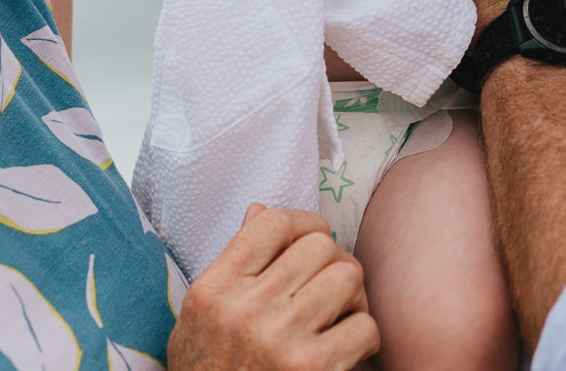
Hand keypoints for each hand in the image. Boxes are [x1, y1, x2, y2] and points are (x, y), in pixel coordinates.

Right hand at [168, 205, 378, 370]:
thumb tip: (262, 211)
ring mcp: (280, 340)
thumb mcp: (201, 316)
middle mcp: (245, 310)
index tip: (312, 240)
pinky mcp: (312, 370)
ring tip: (341, 313)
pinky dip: (364, 335)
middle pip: (318, 246)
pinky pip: (364, 326)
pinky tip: (347, 347)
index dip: (304, 223)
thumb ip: (233, 264)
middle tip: (331, 283)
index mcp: (215, 289)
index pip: (272, 223)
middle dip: (334, 260)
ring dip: (353, 295)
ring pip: (347, 277)